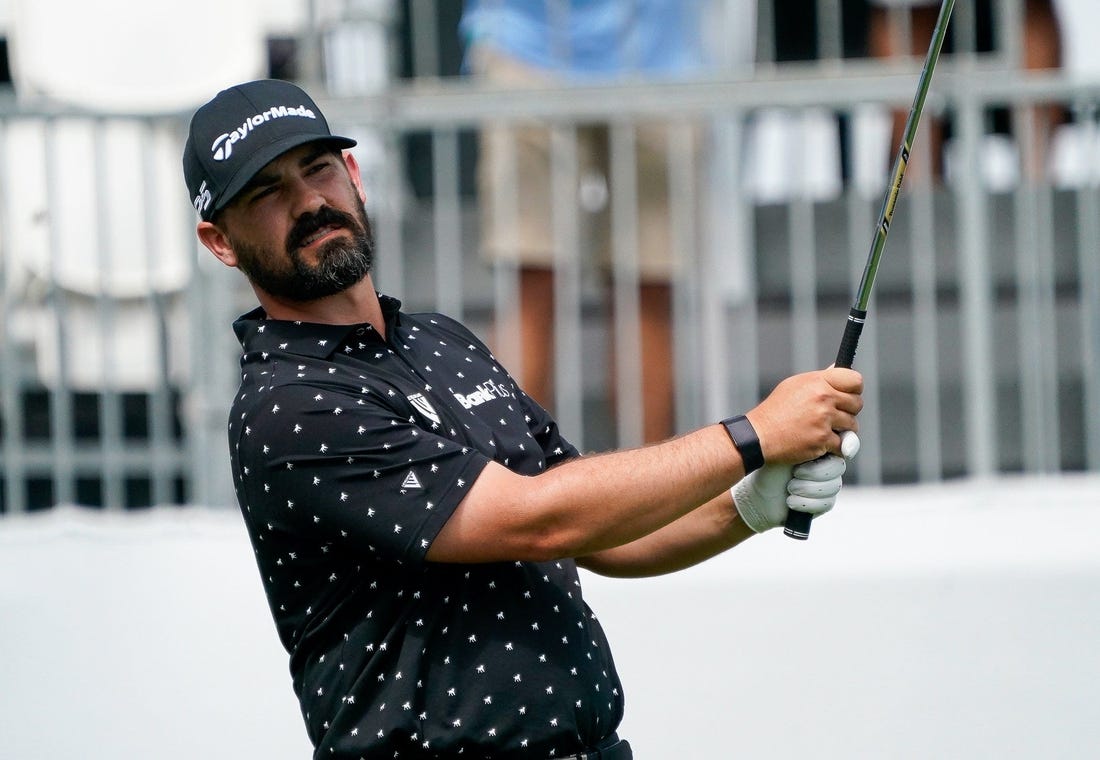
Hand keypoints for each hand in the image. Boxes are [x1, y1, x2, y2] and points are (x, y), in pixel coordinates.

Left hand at [733, 431, 858, 532]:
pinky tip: (790, 500)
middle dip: (815, 472)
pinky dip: (805, 502)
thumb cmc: (769, 466)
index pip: (839, 446)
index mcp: (819, 446)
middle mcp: (825, 465)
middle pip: (838, 467)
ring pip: (833, 486)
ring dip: (807, 488)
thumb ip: (810, 436)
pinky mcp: (822, 503)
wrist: (755, 494)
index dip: (833, 452)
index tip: (818, 456)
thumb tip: (829, 433)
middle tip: (796, 472)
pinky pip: (826, 503)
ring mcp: (826, 485)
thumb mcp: (789, 447)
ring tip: (789, 487)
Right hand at [746, 368, 862, 464]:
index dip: (854, 390)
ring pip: (852, 426)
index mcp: (818, 382)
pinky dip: (833, 448)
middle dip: (848, 412)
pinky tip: (819, 444)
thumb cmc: (775, 411)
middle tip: (833, 417)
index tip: (848, 396)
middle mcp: (823, 399)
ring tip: (824, 430)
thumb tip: (836, 369)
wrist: (759, 436)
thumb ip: (819, 379)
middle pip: (857, 404)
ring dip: (842, 431)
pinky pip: (842, 445)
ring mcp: (824, 420)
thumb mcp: (793, 385)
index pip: (855, 380)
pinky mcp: (822, 440)